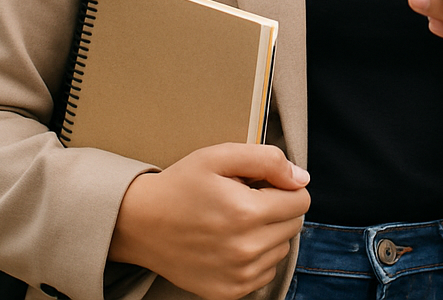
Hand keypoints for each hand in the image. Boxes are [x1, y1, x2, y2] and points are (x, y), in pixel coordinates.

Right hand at [109, 143, 310, 299]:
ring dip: (268, 233)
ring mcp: (238, 275)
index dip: (285, 187)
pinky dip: (256, 257)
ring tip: (235, 221)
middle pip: (294, 225)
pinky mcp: (230, 291)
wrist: (140, 224)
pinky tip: (231, 243)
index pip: (301, 201)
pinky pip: (266, 271)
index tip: (262, 185)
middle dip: (278, 209)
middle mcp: (246, 249)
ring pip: (282, 248)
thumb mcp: (219, 156)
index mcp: (247, 212)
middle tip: (245, 200)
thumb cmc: (180, 186)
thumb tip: (301, 179)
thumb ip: (267, 160)